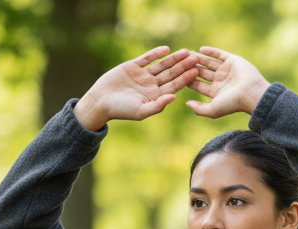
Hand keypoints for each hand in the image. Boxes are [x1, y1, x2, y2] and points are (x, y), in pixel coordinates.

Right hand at [74, 47, 200, 129]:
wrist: (101, 101)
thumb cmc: (121, 111)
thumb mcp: (141, 111)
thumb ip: (158, 105)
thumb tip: (174, 97)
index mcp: (156, 97)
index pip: (174, 86)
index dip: (186, 78)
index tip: (196, 71)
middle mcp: (151, 85)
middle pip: (171, 74)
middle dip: (184, 66)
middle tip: (197, 57)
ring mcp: (143, 75)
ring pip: (161, 65)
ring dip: (173, 58)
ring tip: (186, 51)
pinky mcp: (133, 66)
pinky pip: (147, 58)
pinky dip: (156, 53)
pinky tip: (166, 49)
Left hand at [185, 47, 270, 118]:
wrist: (250, 93)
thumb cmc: (232, 103)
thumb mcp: (213, 110)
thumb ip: (199, 109)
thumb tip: (187, 104)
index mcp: (216, 92)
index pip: (199, 85)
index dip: (189, 80)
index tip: (178, 75)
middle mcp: (220, 81)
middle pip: (202, 73)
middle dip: (192, 67)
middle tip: (180, 61)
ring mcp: (226, 70)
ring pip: (209, 63)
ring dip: (199, 59)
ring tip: (187, 54)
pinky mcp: (232, 60)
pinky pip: (219, 54)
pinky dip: (211, 51)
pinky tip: (201, 50)